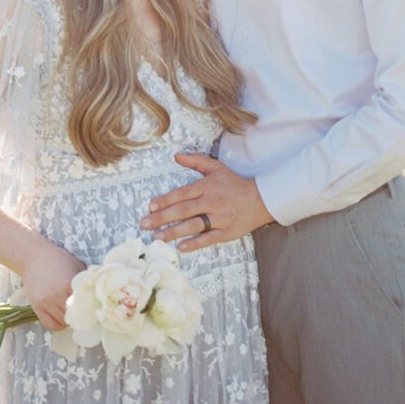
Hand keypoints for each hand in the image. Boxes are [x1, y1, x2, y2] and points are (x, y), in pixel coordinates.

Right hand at [21, 240, 85, 330]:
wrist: (33, 256)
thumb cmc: (56, 258)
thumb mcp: (75, 264)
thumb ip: (84, 279)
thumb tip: (96, 290)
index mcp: (68, 283)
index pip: (83, 303)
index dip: (89, 307)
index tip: (93, 308)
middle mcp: (57, 295)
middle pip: (74, 315)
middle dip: (80, 314)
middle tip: (84, 312)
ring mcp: (45, 302)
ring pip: (62, 322)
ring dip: (69, 320)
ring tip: (72, 314)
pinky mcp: (37, 307)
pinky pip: (50, 324)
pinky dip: (58, 325)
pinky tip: (62, 317)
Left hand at [140, 152, 274, 250]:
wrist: (260, 199)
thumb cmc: (235, 183)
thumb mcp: (217, 168)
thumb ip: (196, 161)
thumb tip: (176, 156)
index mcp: (207, 186)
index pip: (182, 194)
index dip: (165, 200)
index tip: (150, 206)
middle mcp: (211, 201)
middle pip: (183, 210)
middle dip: (162, 217)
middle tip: (144, 224)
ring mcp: (219, 218)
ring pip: (193, 225)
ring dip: (173, 232)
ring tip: (157, 237)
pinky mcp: (226, 232)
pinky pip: (208, 239)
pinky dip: (195, 243)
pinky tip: (181, 247)